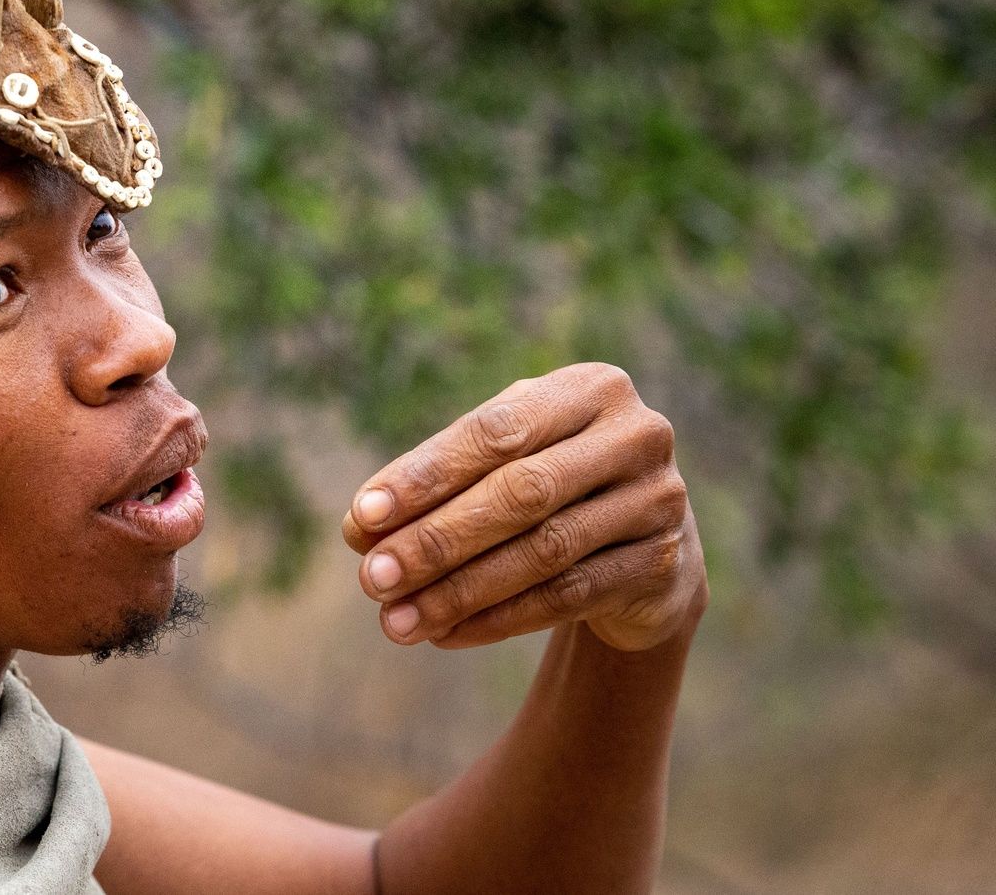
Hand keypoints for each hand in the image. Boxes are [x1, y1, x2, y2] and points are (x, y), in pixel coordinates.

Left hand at [342, 363, 705, 651]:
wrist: (644, 545)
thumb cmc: (551, 485)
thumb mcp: (497, 467)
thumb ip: (434, 488)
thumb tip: (360, 529)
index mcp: (588, 388)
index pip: (496, 432)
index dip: (425, 476)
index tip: (362, 517)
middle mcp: (636, 436)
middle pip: (522, 492)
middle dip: (437, 540)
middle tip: (372, 579)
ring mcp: (659, 501)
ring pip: (544, 551)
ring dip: (459, 591)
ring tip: (397, 621)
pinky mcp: (664, 565)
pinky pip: (569, 596)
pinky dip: (499, 619)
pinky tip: (446, 634)